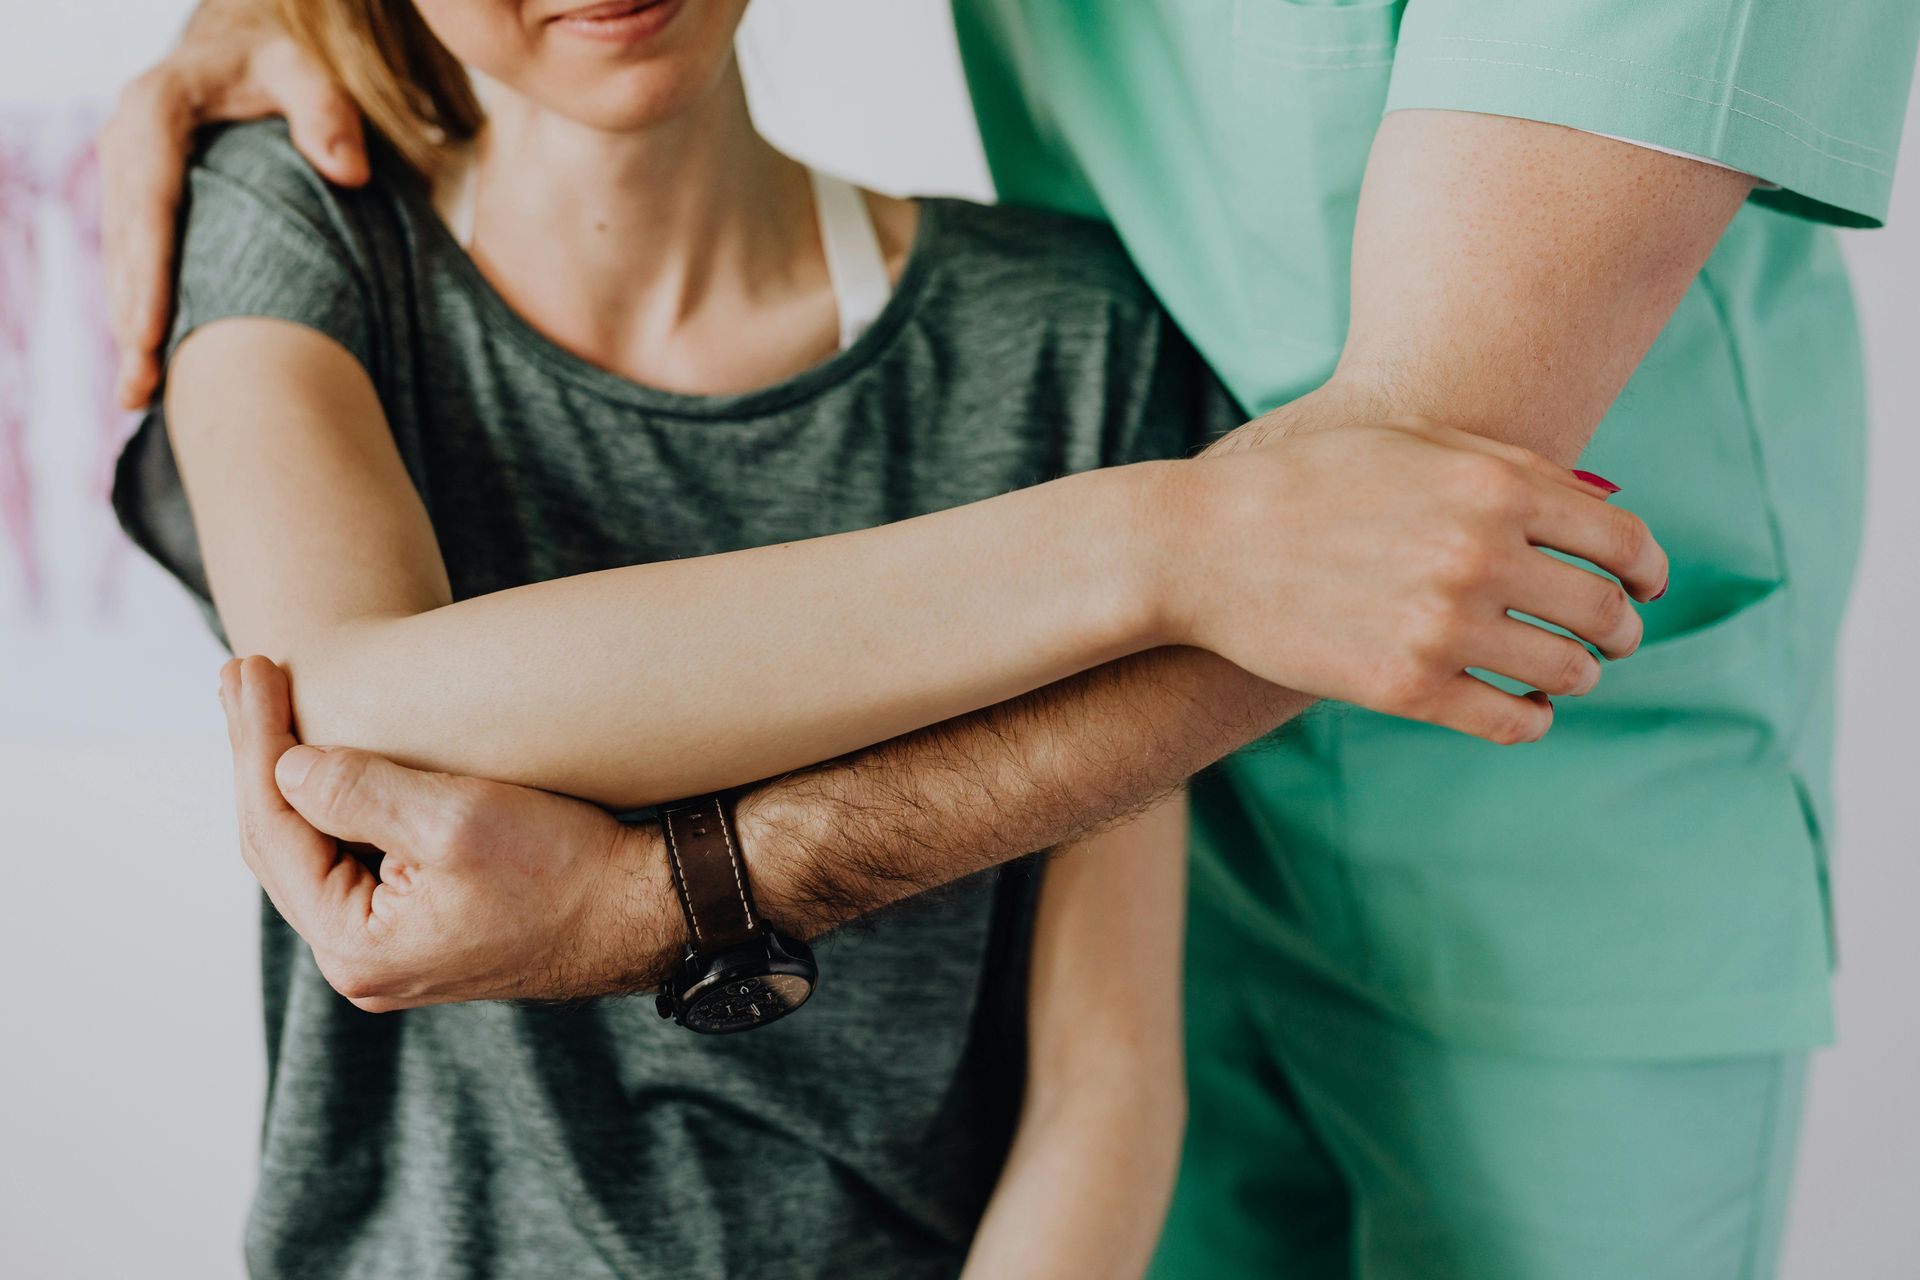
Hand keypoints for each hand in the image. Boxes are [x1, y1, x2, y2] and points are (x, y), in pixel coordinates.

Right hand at [99, 2, 366, 409]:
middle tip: (144, 385)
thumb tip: (350, 171)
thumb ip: (328, 111)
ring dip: (128, 330)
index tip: (151, 330)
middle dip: (131, 317)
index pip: (148, 198)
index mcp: (156, 110)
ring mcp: (128, 181)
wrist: (240, 55)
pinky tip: (151, 374)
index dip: (147, 269)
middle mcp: (127, 147)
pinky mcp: (141, 208)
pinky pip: (136, 268)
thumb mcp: (305, 70)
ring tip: (140, 396)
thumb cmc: (278, 66)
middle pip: (127, 245)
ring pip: (123, 264)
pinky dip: (141, 317)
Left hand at [217, 656, 674, 1011]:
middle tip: (240, 673)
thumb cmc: (567, 867)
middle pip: (279, 844)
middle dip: (259, 754)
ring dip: (288, 775)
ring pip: (310, 853)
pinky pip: (348, 862)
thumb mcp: (458, 819)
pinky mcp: (420, 930)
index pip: (274, 830)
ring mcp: (390, 951)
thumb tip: (284, 765)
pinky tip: (323, 761)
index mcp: (357, 945)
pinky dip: (330, 805)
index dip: (256, 743)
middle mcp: (362, 962)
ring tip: (266, 703)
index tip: (251, 668)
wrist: (644, 911)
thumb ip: (359, 791)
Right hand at [1157, 415, 1666, 743]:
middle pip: (1604, 611)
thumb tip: (1602, 515)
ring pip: (1567, 672)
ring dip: (1578, 675)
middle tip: (1610, 637)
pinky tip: (1521, 707)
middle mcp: (1480, 555)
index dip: (1648, 570)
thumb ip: (1512, 469)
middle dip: (1620, 629)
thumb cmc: (1311, 483)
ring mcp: (1442, 626)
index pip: (1624, 541)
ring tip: (1562, 672)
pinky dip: (1532, 719)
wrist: (1203, 545)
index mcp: (1494, 486)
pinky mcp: (1406, 688)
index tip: (1644, 586)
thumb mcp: (1414, 444)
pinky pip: (1511, 721)